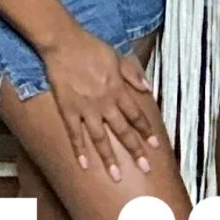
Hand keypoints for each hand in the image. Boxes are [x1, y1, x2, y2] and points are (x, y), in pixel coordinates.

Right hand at [38, 25, 161, 180]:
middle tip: (145, 169)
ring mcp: (86, 108)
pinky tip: (84, 165)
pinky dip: (79, 149)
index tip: (156, 146)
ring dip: (109, 158)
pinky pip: (74, 133)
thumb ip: (133, 75)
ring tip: (115, 176)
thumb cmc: (91, 47)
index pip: (136, 115)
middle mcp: (105, 103)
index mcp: (118, 90)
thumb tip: (149, 89)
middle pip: (123, 131)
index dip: (146, 131)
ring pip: (100, 138)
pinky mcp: (68, 109)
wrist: (64, 43)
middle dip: (135, 150)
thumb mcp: (118, 57)